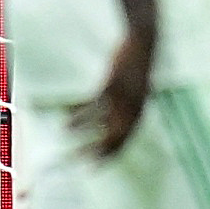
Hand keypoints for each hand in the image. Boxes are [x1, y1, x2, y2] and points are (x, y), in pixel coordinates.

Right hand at [67, 32, 153, 158]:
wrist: (143, 42)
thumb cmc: (138, 64)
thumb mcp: (137, 88)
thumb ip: (130, 104)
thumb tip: (116, 117)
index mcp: (139, 111)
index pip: (124, 140)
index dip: (110, 155)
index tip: (94, 166)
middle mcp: (132, 109)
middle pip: (113, 137)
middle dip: (96, 150)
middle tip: (80, 160)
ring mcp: (122, 98)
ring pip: (101, 121)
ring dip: (83, 130)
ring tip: (65, 134)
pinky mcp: (112, 84)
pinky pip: (94, 104)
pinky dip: (81, 112)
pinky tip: (68, 117)